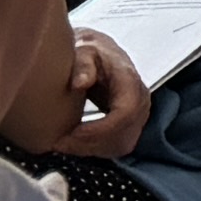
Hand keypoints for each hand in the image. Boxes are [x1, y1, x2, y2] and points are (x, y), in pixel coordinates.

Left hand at [19, 30, 149, 161]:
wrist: (99, 53)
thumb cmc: (89, 52)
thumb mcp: (83, 51)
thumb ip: (82, 63)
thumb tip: (80, 82)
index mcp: (130, 82)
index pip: (126, 114)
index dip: (99, 130)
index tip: (70, 134)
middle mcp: (141, 101)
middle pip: (124, 135)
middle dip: (91, 144)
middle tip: (59, 143)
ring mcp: (139, 115)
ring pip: (122, 145)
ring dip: (92, 149)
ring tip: (64, 143)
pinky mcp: (131, 125)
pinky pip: (118, 146)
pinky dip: (95, 149)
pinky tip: (74, 143)